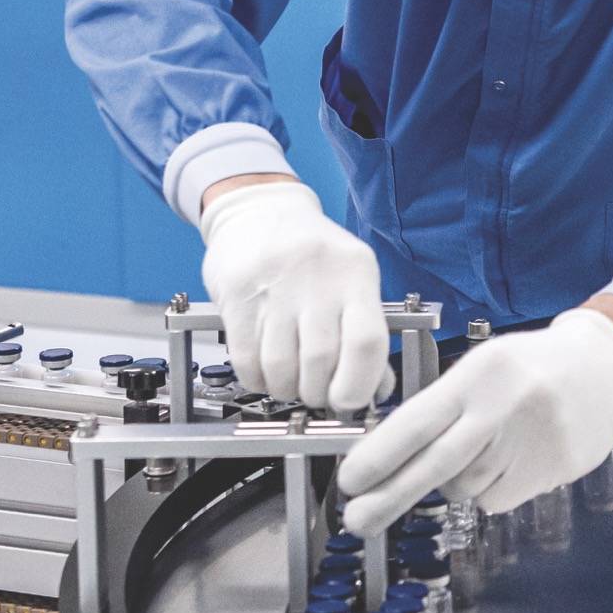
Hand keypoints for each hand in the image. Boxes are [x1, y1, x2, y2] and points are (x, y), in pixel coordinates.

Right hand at [197, 177, 390, 412]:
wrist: (259, 211)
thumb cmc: (314, 252)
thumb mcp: (353, 279)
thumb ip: (366, 332)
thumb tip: (377, 387)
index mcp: (356, 273)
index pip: (367, 341)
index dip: (360, 384)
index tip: (351, 401)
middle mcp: (317, 278)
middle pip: (320, 359)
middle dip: (319, 392)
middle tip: (319, 395)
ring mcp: (274, 286)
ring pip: (280, 365)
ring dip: (287, 390)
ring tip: (292, 386)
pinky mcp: (236, 296)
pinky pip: (245, 357)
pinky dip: (257, 379)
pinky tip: (266, 375)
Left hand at [335, 308, 612, 538]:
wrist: (608, 365)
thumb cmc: (533, 366)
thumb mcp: (484, 366)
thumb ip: (443, 405)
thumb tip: (389, 455)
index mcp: (480, 375)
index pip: (419, 422)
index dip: (379, 456)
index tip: (350, 481)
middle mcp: (505, 408)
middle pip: (437, 466)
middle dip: (391, 496)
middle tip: (357, 520)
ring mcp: (533, 442)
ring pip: (467, 487)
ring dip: (457, 480)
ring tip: (484, 448)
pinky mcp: (554, 469)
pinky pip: (497, 499)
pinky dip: (491, 488)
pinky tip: (512, 459)